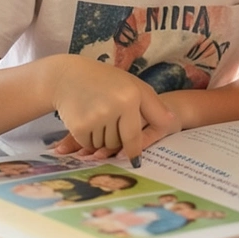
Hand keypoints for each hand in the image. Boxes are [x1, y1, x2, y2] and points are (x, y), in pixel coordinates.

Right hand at [49, 56, 178, 164]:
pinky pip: (89, 144)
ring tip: (97, 116)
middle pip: (122, 143)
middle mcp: (116, 107)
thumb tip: (171, 121)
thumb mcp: (133, 85)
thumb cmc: (106, 81)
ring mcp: (97, 117)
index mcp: (132, 96)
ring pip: (105, 145)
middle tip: (109, 124)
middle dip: (117, 139)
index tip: (135, 161)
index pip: (138, 134)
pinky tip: (85, 119)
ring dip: (102, 139)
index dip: (136, 150)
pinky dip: (88, 138)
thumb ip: (152, 104)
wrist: (67, 76)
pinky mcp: (80, 126)